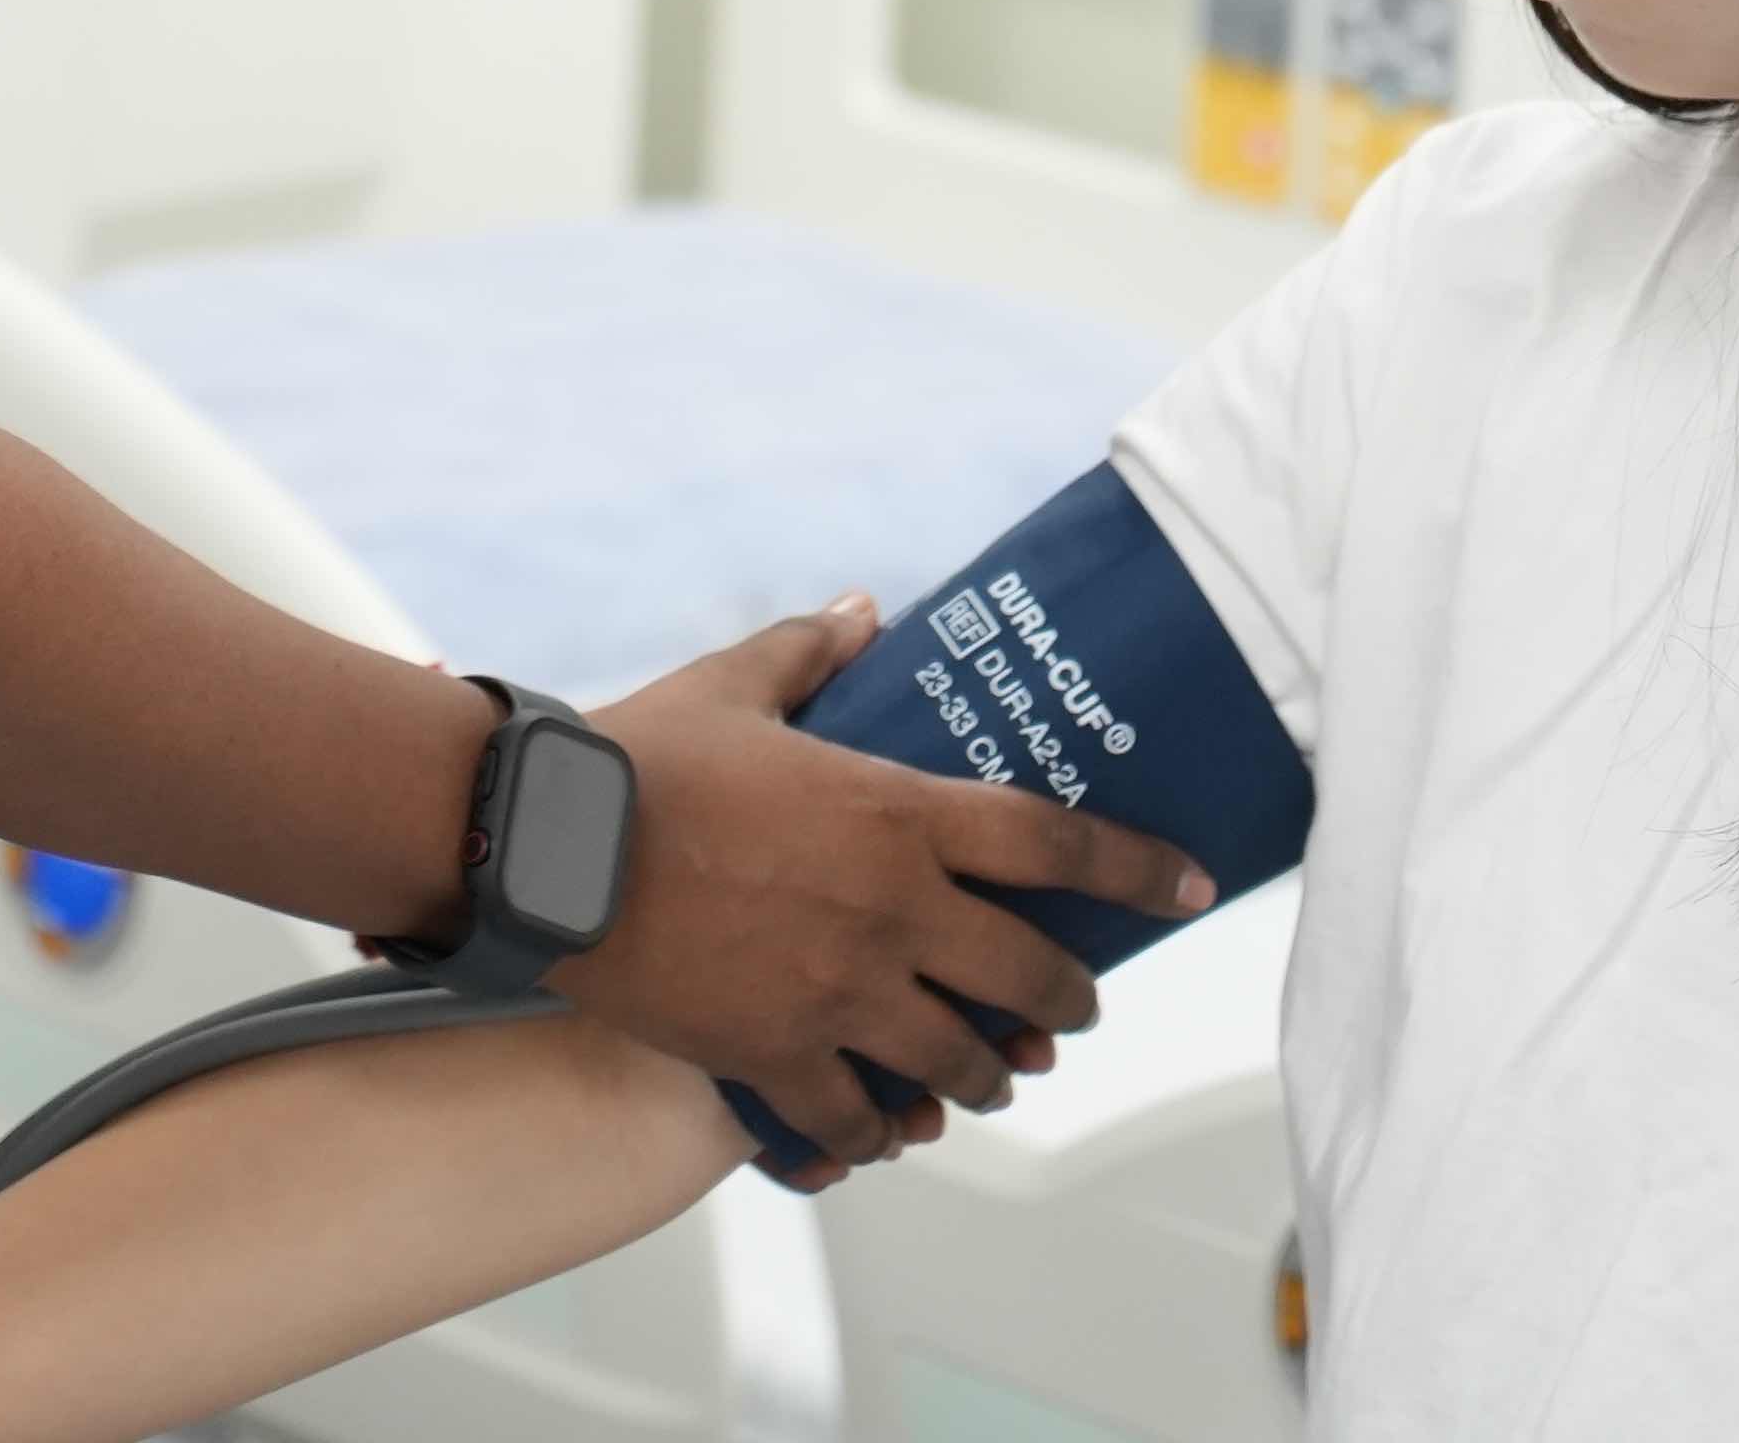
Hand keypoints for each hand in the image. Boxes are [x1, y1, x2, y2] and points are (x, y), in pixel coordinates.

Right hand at [552, 597, 1210, 1160]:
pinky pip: (859, 1114)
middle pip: (1029, 976)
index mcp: (899, 814)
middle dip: (1068, 1002)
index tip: (1192, 886)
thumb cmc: (640, 759)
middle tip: (1075, 1012)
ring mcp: (838, 991)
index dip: (1138, 867)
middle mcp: (891, 911)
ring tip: (990, 1077)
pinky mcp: (775, 1052)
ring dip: (987, 1074)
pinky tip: (888, 1128)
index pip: (1057, 842)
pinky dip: (884, 1128)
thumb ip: (814, 653)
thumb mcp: (737, 684)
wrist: (547, 849)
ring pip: (958, 1061)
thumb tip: (866, 611)